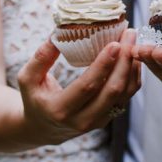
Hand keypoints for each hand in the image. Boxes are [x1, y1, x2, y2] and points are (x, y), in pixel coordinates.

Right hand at [16, 28, 140, 145]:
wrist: (42, 128)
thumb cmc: (34, 99)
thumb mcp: (27, 79)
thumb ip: (41, 57)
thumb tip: (58, 33)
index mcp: (60, 109)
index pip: (87, 86)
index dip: (103, 65)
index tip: (114, 43)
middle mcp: (82, 119)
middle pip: (112, 91)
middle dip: (124, 60)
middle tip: (129, 34)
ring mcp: (98, 121)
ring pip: (124, 95)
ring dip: (131, 67)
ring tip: (133, 41)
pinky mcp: (107, 118)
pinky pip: (126, 97)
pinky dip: (132, 76)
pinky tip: (132, 57)